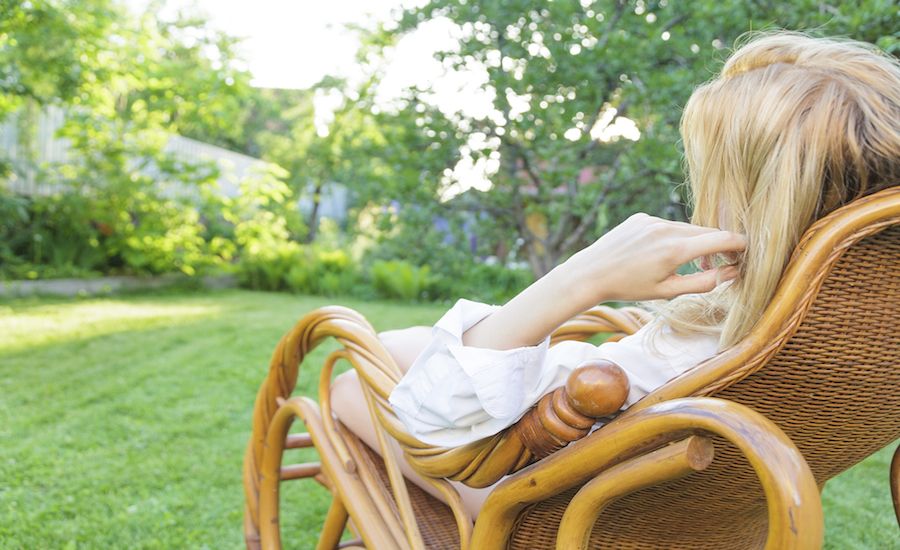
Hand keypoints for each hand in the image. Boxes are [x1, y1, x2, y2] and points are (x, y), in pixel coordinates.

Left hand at [559, 213, 746, 305]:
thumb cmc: (629, 287)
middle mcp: (666, 229)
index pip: (721, 239)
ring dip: (694, 241)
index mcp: (676, 250)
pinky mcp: (641, 217)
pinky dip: (672, 236)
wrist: (591, 273)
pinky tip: (656, 253)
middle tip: (725, 262)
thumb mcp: (669, 292)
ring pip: (687, 228)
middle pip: (706, 232)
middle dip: (719, 245)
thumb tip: (732, 273)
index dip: (740, 245)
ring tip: (684, 262)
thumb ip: (704, 282)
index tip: (748, 252)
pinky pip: (667, 225)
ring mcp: (653, 220)